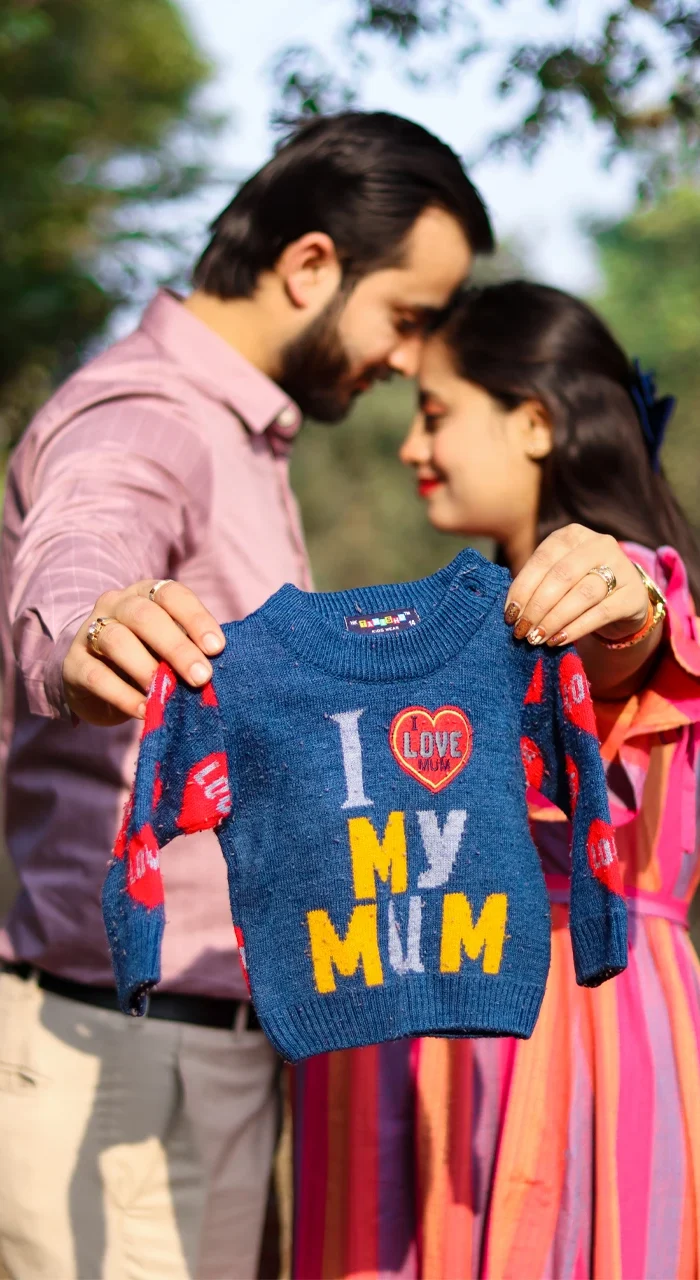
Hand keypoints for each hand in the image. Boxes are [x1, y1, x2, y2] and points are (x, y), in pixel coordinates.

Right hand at [63, 580, 225, 725]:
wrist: (93, 679)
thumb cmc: (146, 658)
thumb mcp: (168, 649)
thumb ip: (188, 651)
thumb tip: (215, 670)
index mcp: (145, 594)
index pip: (171, 594)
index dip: (196, 618)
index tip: (217, 648)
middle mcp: (116, 604)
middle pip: (145, 616)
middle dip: (177, 647)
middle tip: (202, 676)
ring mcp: (89, 631)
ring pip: (116, 640)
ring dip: (147, 668)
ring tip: (168, 693)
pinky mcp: (73, 664)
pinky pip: (96, 676)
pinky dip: (123, 695)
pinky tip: (145, 710)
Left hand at [504, 525, 648, 648]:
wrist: (622, 601)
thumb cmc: (579, 587)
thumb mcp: (557, 577)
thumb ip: (536, 585)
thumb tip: (511, 610)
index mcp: (573, 535)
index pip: (543, 559)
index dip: (522, 588)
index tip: (509, 614)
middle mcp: (599, 545)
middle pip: (562, 576)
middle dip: (537, 606)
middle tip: (521, 630)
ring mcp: (621, 568)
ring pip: (582, 594)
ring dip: (554, 619)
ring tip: (536, 638)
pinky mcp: (633, 596)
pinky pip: (600, 613)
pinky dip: (575, 629)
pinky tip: (557, 640)